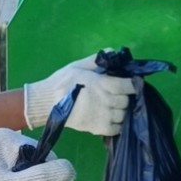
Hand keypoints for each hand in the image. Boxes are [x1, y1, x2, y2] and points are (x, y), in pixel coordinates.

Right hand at [22, 55, 136, 135]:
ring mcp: (103, 116)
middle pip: (126, 101)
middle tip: (119, 96)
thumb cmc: (62, 82)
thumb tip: (112, 51)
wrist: (47, 102)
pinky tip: (111, 120)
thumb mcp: (77, 66)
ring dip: (121, 111)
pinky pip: (116, 129)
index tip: (131, 84)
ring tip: (115, 108)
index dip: (133, 85)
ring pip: (123, 115)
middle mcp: (106, 100)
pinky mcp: (97, 128)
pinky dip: (117, 125)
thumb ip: (96, 60)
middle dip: (125, 98)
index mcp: (103, 84)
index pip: (129, 86)